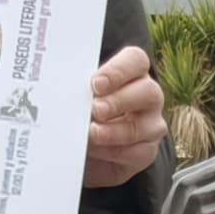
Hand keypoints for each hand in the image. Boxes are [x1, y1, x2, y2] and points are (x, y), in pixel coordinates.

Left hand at [87, 42, 168, 187]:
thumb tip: (63, 90)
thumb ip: (76, 89)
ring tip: (91, 134)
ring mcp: (150, 124)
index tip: (96, 84)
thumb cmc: (79, 113)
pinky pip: (137, 152)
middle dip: (119, 101)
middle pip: (147, 91)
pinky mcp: (146, 151)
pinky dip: (113, 152)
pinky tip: (95, 151)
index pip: (136, 61)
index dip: (118, 70)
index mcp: (131, 73)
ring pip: (143, 126)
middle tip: (95, 110)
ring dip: (114, 131)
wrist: (81, 151)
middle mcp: (147, 95)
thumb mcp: (76, 97)